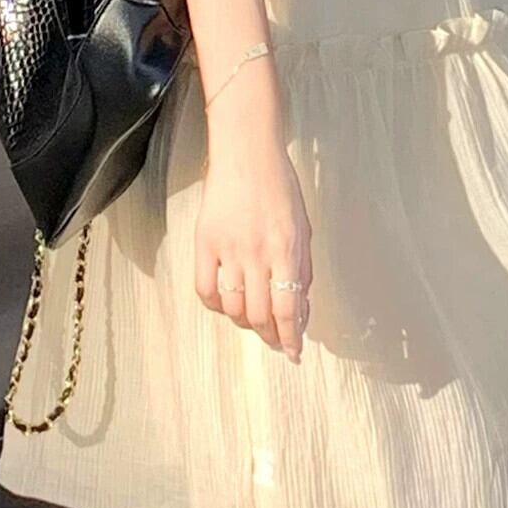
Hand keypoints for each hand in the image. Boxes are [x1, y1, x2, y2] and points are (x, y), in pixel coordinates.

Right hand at [195, 121, 311, 362]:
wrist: (247, 155)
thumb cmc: (280, 189)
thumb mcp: (302, 228)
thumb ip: (302, 269)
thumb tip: (300, 309)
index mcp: (287, 249)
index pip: (288, 309)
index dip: (291, 338)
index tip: (294, 353)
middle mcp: (258, 253)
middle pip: (261, 314)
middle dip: (271, 336)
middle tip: (276, 342)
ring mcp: (229, 249)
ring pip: (234, 308)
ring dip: (246, 323)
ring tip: (253, 322)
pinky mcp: (204, 243)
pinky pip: (205, 290)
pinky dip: (216, 306)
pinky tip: (227, 304)